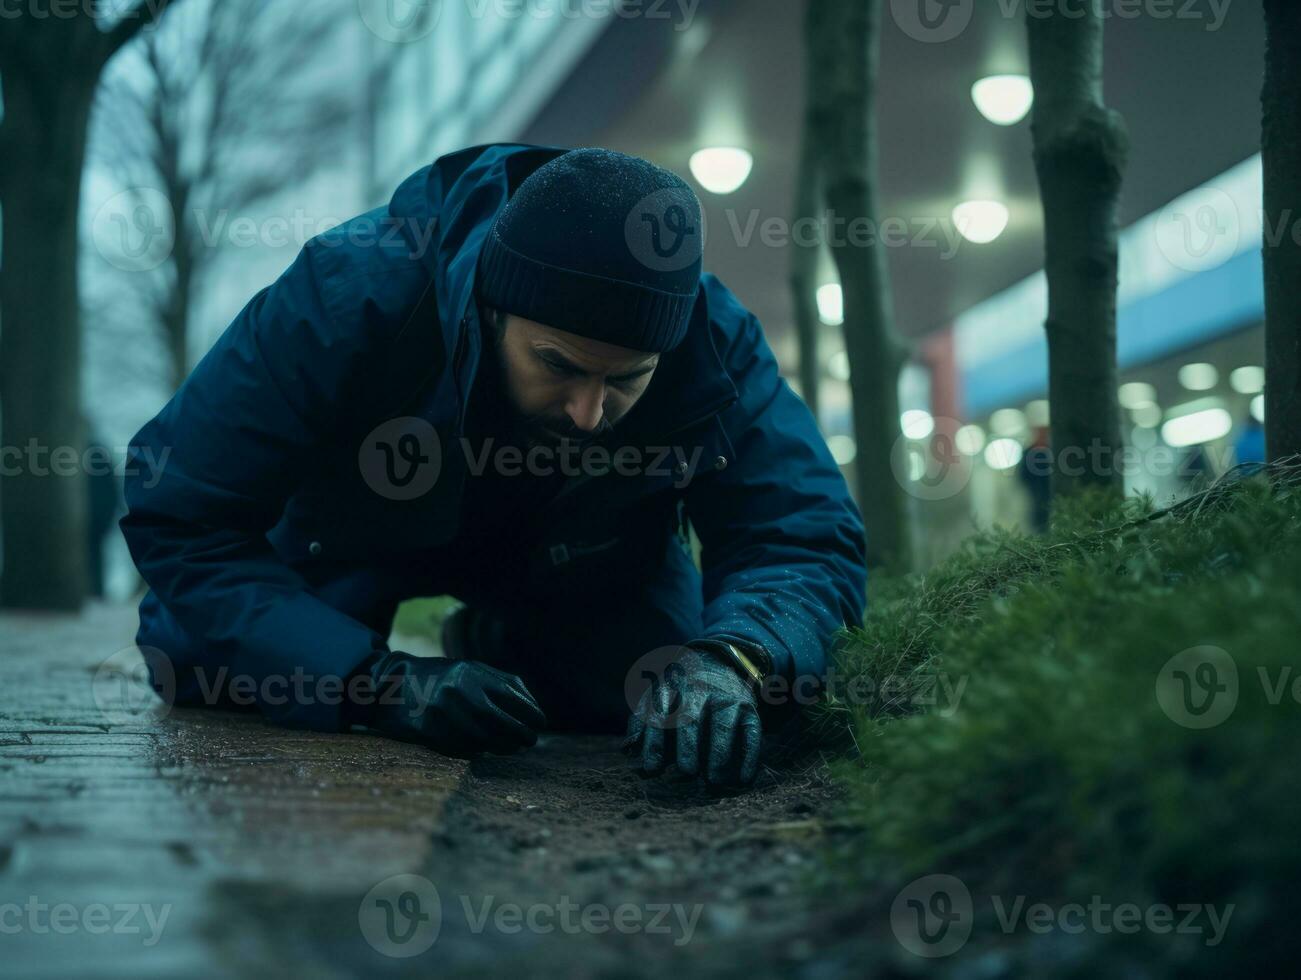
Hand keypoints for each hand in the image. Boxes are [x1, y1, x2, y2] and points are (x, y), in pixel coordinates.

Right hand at [347, 651, 546, 757]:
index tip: (540, 723)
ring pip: (482, 737)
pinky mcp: (428, 730)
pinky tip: (488, 749)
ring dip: (503, 745)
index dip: (530, 713)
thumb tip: (533, 706)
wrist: (393, 684)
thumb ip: (503, 683)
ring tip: (513, 748)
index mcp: (471, 672)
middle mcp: (457, 690)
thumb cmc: (442, 677)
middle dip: (520, 733)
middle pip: (499, 720)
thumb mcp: (472, 669)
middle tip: (530, 741)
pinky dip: (479, 750)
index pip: (510, 696)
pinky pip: (462, 746)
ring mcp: (441, 711)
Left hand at [623, 646, 762, 785]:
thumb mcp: (655, 698)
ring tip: (714, 780)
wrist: (716, 662)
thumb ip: (640, 724)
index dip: (655, 743)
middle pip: (692, 719)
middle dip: (688, 747)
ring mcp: (726, 699)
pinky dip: (749, 757)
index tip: (652, 768)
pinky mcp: (749, 709)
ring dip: (719, 754)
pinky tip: (743, 779)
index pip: (660, 716)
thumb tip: (626, 750)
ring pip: (723, 726)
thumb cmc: (678, 693)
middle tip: (686, 773)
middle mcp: (699, 691)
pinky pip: (752, 733)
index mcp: (670, 689)